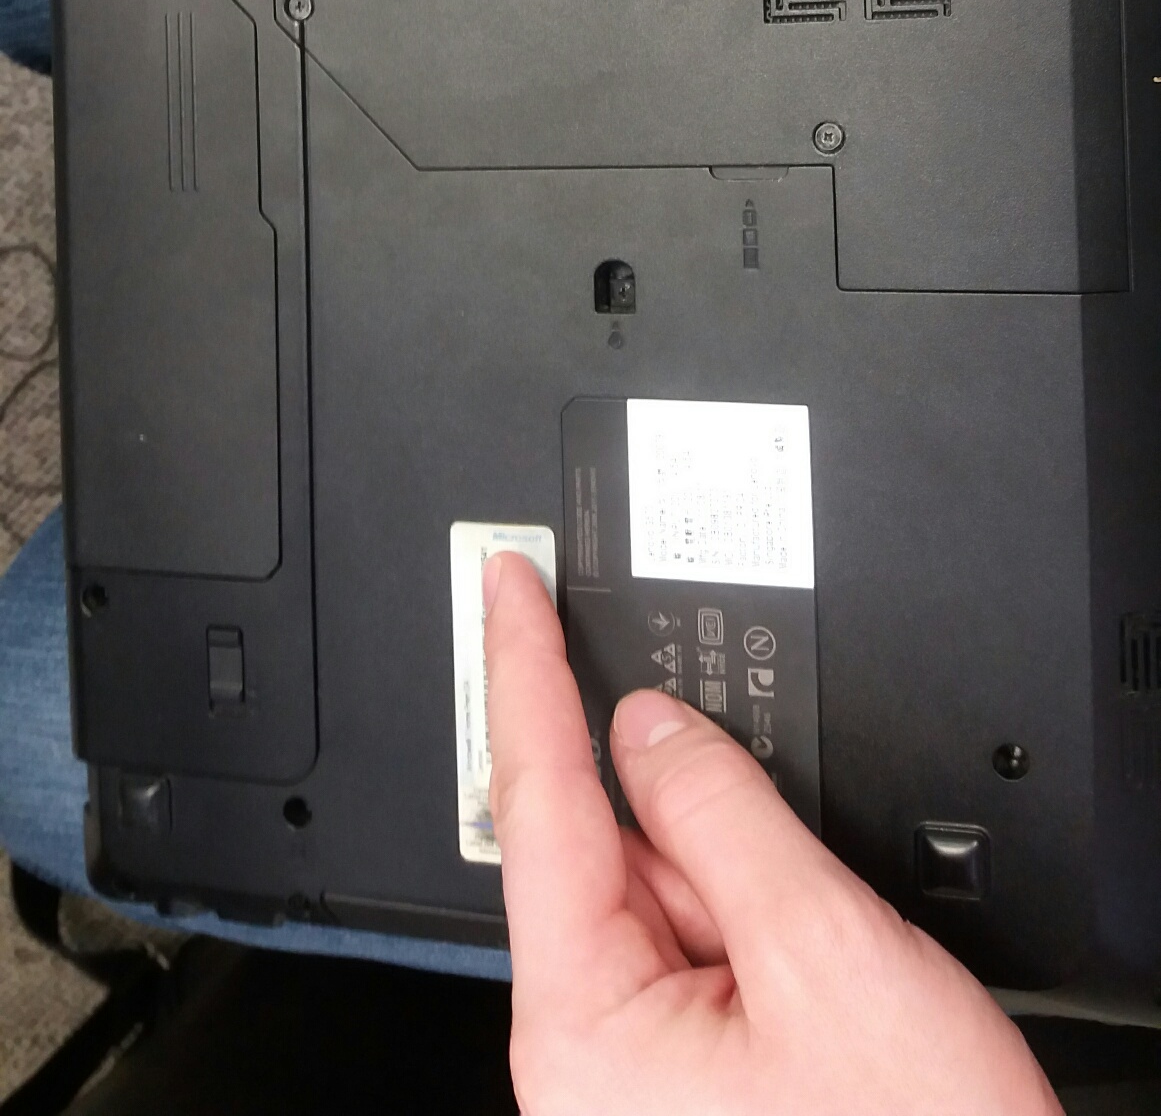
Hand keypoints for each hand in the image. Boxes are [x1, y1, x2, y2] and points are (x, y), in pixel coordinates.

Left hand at [483, 549, 1061, 1115]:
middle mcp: (586, 1056)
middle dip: (687, 815)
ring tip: (826, 965)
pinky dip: (747, 919)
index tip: (504, 587)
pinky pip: (695, 950)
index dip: (520, 673)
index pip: (535, 799)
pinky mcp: (682, 1080)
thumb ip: (720, 814)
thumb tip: (647, 725)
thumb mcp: (822, 952)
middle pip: (609, 848)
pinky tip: (807, 955)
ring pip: (664, 895)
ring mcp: (633, 1073)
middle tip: (772, 854)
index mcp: (583, 1027)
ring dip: (738, 885)